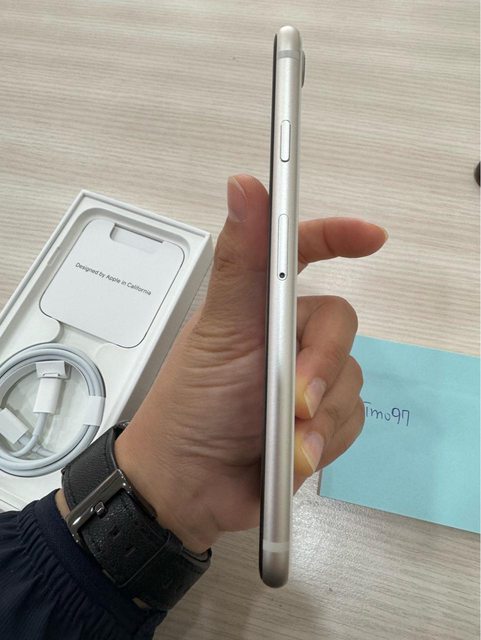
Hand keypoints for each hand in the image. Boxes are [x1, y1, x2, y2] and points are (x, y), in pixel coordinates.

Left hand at [114, 175, 386, 551]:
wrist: (190, 486)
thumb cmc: (195, 401)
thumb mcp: (219, 329)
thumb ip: (241, 260)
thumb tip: (244, 183)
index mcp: (260, 305)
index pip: (304, 253)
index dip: (339, 237)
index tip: (371, 239)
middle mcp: (288, 336)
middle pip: (341, 325)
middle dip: (322, 362)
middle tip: (296, 396)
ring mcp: (306, 381)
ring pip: (351, 378)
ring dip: (321, 411)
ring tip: (286, 436)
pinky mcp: (320, 424)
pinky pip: (353, 419)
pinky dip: (326, 440)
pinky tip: (298, 454)